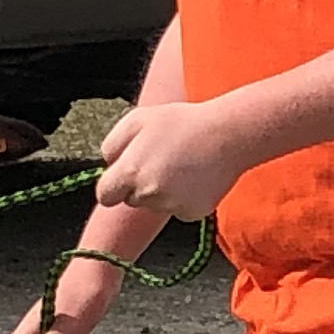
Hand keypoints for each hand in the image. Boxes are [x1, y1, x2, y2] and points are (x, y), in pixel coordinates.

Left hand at [93, 97, 249, 222]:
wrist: (228, 135)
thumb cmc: (183, 123)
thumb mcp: (137, 120)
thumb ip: (112, 145)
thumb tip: (108, 163)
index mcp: (130, 172)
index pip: (105, 195)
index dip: (113, 185)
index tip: (123, 177)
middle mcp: (147, 194)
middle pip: (131, 200)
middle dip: (140, 185)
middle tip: (161, 161)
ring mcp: (171, 206)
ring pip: (155, 205)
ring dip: (162, 191)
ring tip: (181, 164)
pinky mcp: (191, 213)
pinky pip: (178, 209)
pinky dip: (184, 197)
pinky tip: (194, 176)